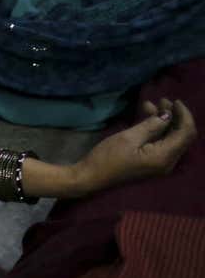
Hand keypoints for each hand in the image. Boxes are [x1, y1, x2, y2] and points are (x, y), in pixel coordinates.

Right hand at [74, 99, 196, 194]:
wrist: (90, 177)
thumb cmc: (107, 158)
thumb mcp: (128, 138)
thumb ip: (151, 126)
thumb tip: (167, 115)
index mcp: (164, 157)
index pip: (186, 133)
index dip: (184, 115)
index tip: (174, 101)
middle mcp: (167, 162)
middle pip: (181, 136)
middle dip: (175, 117)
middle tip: (162, 100)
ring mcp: (160, 163)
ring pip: (171, 138)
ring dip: (165, 121)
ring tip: (152, 104)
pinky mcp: (151, 162)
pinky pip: (161, 143)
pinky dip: (157, 130)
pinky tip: (147, 117)